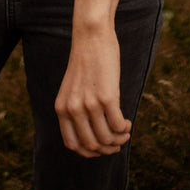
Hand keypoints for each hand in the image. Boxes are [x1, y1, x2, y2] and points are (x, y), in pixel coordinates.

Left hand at [54, 25, 130, 157]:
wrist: (91, 37)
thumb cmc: (85, 62)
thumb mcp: (73, 89)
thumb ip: (76, 110)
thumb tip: (94, 138)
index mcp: (61, 108)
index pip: (72, 144)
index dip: (89, 152)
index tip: (101, 148)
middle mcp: (73, 108)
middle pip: (92, 145)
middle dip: (107, 149)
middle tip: (118, 142)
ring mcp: (89, 104)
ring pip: (107, 138)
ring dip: (119, 140)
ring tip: (125, 131)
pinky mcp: (107, 97)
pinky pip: (118, 126)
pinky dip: (125, 129)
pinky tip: (127, 122)